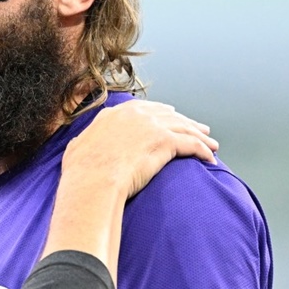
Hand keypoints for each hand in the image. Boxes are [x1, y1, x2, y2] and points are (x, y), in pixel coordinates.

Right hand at [64, 100, 217, 199]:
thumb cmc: (81, 172)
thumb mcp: (76, 149)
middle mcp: (135, 114)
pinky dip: (203, 150)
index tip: (171, 117)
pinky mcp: (165, 141)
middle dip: (185, 121)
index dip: (161, 113)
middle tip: (198, 129)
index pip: (145, 109)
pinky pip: (191, 144)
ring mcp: (151, 125)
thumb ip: (83, 142)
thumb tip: (79, 146)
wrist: (93, 180)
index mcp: (115, 114)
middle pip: (169, 115)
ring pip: (184, 127)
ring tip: (212, 145)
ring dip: (200, 136)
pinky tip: (210, 158)